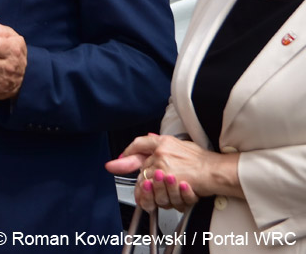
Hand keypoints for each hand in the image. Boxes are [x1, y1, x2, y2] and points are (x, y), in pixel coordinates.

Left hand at [105, 134, 226, 211]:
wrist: (216, 171)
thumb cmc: (203, 161)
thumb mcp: (182, 144)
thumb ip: (163, 144)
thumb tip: (149, 137)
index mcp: (163, 142)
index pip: (139, 144)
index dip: (127, 153)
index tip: (118, 160)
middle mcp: (161, 152)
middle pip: (141, 168)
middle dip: (143, 179)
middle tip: (151, 186)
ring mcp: (163, 166)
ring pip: (146, 182)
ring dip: (153, 191)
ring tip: (165, 192)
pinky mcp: (168, 180)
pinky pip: (155, 191)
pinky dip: (157, 197)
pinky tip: (168, 197)